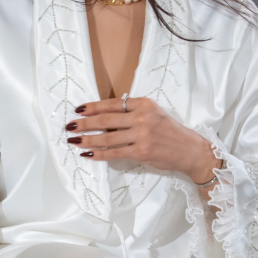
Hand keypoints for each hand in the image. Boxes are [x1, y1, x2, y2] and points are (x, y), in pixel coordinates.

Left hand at [65, 97, 221, 187]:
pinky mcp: (141, 151)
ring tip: (74, 140)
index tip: (78, 109)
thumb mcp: (154, 114)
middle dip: (84, 123)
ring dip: (87, 139)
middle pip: (106, 120)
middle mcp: (142, 117)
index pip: (112, 104)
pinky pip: (114, 153)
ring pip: (107, 137)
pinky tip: (88, 154)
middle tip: (69, 126)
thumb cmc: (170, 133)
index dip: (93, 107)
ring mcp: (141, 135)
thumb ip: (133, 113)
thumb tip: (106, 117)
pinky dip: (99, 154)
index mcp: (144, 104)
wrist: (189, 150)